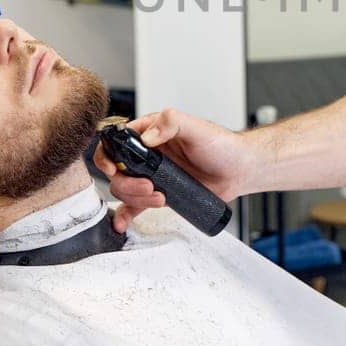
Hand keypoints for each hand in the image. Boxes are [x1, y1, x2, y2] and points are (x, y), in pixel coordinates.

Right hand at [91, 108, 254, 230]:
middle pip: (118, 170)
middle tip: (150, 186)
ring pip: (126, 189)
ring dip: (136, 198)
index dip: (108, 155)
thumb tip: (148, 136)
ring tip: (161, 198)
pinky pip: (135, 205)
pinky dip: (126, 215)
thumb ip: (172, 122)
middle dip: (129, 183)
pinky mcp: (160, 192)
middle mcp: (148, 153)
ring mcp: (153, 174)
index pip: (118, 141)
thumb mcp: (196, 128)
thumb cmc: (221, 145)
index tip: (113, 168)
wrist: (238, 170)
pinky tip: (123, 223)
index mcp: (151, 132)